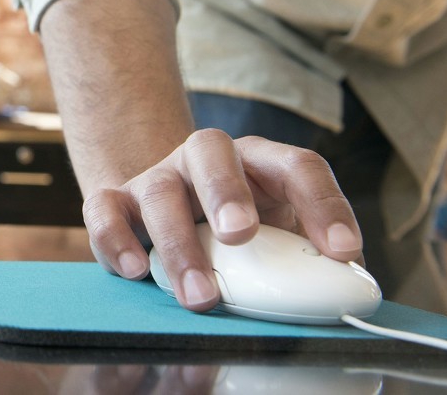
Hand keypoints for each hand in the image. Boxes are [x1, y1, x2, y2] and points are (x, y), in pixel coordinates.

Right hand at [84, 131, 361, 311]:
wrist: (168, 215)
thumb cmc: (236, 237)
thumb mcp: (276, 237)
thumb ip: (301, 256)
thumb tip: (341, 290)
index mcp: (258, 161)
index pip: (297, 164)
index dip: (323, 203)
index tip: (342, 251)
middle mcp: (203, 159)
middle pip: (211, 150)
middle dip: (226, 191)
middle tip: (241, 234)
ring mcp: (156, 177)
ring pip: (159, 190)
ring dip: (178, 243)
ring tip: (201, 295)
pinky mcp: (117, 201)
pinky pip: (104, 209)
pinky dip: (116, 238)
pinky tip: (135, 270)